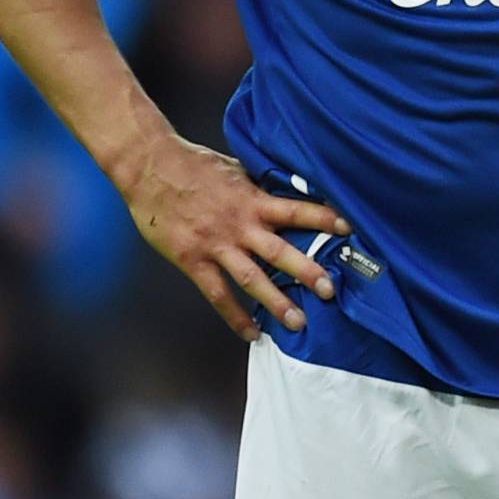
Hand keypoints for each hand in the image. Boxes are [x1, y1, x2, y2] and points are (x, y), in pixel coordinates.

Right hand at [122, 134, 348, 342]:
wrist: (149, 166)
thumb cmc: (193, 165)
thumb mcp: (234, 169)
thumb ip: (257, 188)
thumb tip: (285, 193)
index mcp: (251, 199)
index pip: (295, 209)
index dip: (322, 218)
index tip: (349, 228)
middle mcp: (238, 224)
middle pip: (279, 251)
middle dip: (306, 271)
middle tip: (330, 291)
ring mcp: (215, 244)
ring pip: (251, 278)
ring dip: (276, 301)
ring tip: (298, 322)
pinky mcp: (192, 260)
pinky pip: (218, 294)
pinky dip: (235, 316)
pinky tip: (252, 333)